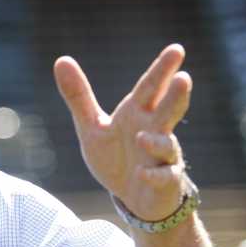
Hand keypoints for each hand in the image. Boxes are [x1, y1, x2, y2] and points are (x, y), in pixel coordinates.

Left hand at [54, 44, 191, 221]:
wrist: (131, 197)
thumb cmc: (117, 156)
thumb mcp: (92, 127)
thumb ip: (78, 97)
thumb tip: (61, 60)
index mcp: (138, 113)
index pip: (151, 87)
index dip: (162, 69)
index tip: (177, 49)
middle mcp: (155, 130)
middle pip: (168, 110)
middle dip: (176, 96)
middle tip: (184, 78)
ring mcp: (163, 156)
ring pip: (167, 145)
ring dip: (158, 142)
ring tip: (141, 137)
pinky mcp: (165, 181)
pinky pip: (163, 177)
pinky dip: (154, 175)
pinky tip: (141, 173)